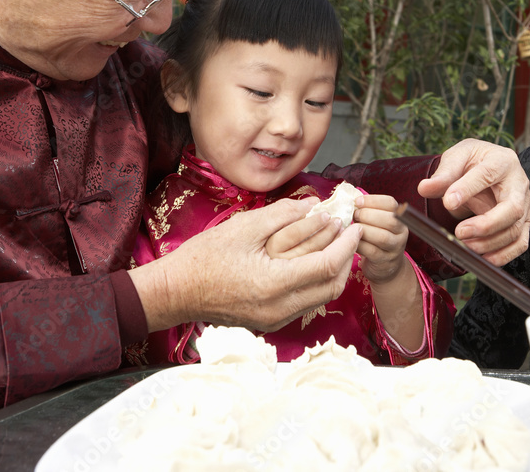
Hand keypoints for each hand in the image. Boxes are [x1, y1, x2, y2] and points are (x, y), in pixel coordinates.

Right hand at [129, 198, 359, 331]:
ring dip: (334, 272)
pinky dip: (317, 283)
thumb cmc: (203, 257)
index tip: (354, 225)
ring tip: (337, 247)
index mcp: (275, 284)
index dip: (347, 244)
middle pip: (332, 286)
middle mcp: (280, 308)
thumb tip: (314, 206)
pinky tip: (314, 264)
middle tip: (350, 235)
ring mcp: (274, 319)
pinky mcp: (268, 322)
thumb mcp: (243, 227)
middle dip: (347, 259)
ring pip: (321, 298)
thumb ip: (283, 215)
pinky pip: (305, 304)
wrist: (175, 292)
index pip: (328, 265)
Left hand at [352, 194, 409, 283]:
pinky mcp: (384, 261)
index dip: (373, 200)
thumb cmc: (376, 239)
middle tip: (354, 215)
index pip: (391, 203)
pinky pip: (371, 251)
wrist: (385, 267)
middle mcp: (401, 232)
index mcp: (399, 218)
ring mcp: (395, 248)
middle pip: (390, 220)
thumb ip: (369, 211)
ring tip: (351, 227)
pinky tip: (350, 241)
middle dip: (368, 215)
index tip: (357, 201)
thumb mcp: (378, 223)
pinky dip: (359, 244)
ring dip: (363, 230)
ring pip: (381, 237)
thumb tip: (349, 199)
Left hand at [417, 138, 529, 265]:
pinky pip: (519, 243)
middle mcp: (519, 184)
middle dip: (485, 225)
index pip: (487, 175)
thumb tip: (424, 188)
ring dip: (489, 243)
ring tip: (463, 246)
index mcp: (502, 161)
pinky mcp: (523, 223)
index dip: (467, 189)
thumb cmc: (473, 162)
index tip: (448, 202)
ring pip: (515, 230)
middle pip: (512, 209)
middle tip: (459, 232)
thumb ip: (443, 174)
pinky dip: (502, 255)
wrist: (486, 168)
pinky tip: (481, 258)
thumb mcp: (456, 158)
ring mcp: (525, 205)